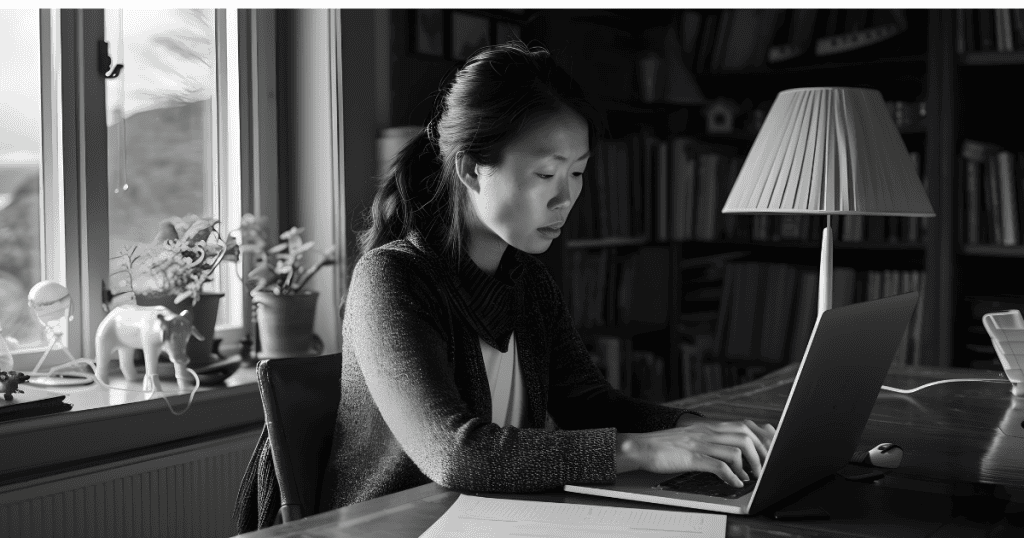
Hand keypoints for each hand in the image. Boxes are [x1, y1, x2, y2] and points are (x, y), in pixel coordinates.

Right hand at [615, 419, 776, 487]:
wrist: (641, 446)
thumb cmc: (667, 446)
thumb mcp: (694, 438)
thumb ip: (714, 441)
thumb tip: (736, 453)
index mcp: (710, 426)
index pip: (746, 425)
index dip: (764, 438)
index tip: (773, 452)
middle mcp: (708, 431)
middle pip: (746, 435)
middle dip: (762, 453)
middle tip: (767, 468)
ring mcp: (700, 443)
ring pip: (737, 448)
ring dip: (750, 465)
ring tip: (753, 477)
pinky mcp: (692, 457)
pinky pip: (718, 465)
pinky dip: (732, 476)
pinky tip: (735, 483)